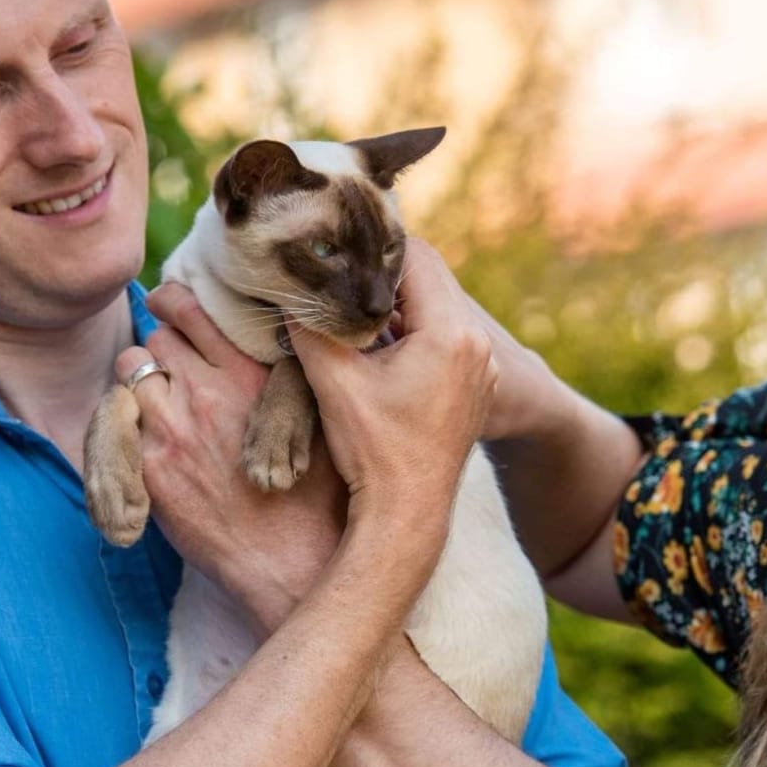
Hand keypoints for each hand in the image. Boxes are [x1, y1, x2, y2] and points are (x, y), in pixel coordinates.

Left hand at [121, 284, 344, 631]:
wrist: (290, 560)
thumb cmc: (314, 494)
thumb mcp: (314, 416)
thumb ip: (286, 373)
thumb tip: (275, 341)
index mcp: (251, 372)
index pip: (192, 310)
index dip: (174, 301)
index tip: (169, 303)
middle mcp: (208, 391)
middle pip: (157, 337)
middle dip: (162, 346)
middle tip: (172, 364)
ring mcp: (173, 428)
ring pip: (132, 368)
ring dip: (142, 378)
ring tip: (160, 399)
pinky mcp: (150, 466)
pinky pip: (119, 417)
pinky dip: (129, 419)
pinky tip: (147, 434)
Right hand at [287, 238, 495, 537]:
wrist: (407, 516)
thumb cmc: (373, 452)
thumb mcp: (333, 381)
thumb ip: (309, 326)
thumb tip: (285, 289)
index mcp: (451, 333)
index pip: (415, 256)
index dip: (371, 250)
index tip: (337, 256)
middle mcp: (477, 344)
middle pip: (429, 279)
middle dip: (381, 276)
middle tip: (339, 278)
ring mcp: (482, 368)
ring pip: (437, 308)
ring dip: (395, 306)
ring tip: (352, 313)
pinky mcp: (474, 388)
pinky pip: (445, 339)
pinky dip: (412, 333)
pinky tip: (375, 347)